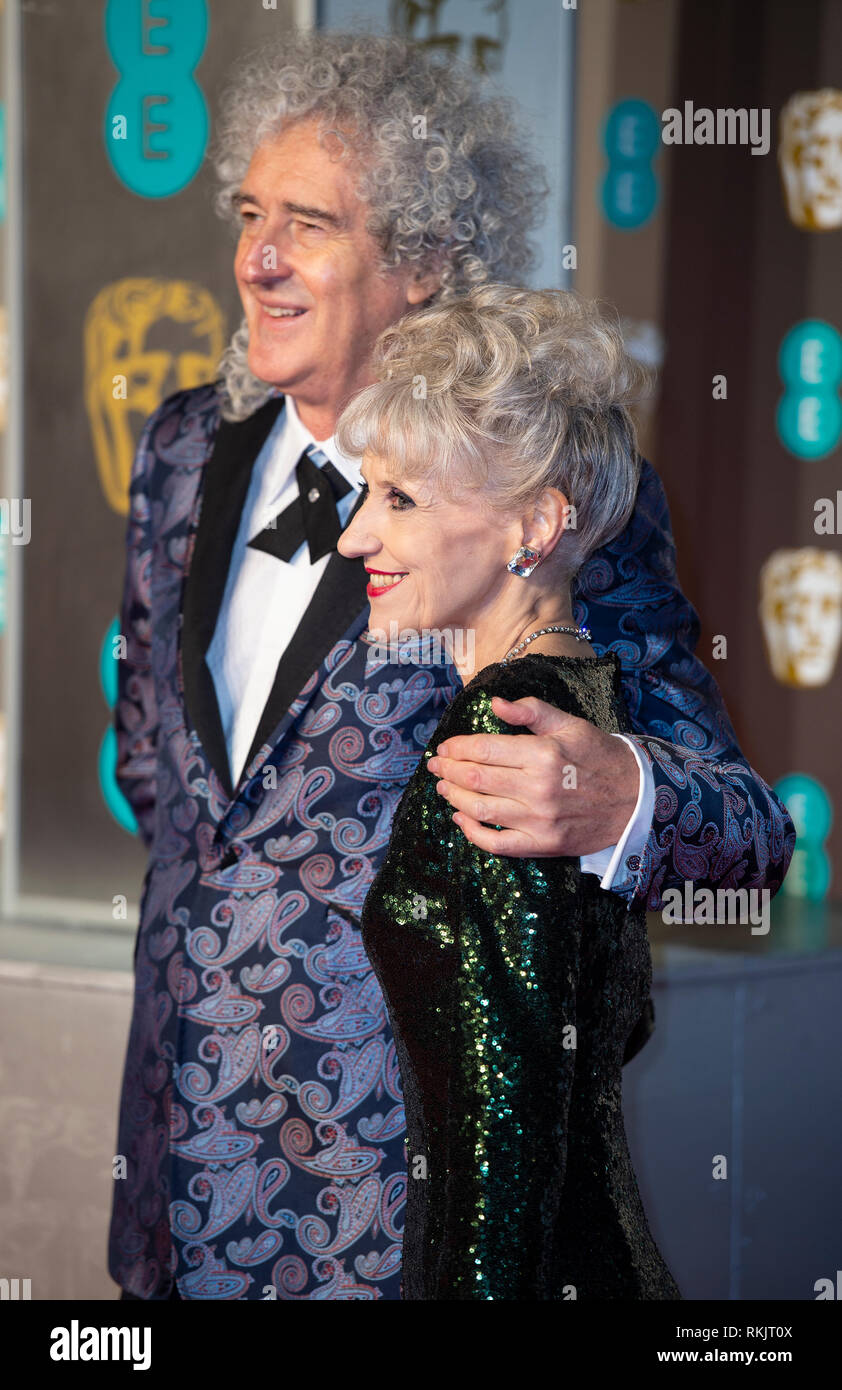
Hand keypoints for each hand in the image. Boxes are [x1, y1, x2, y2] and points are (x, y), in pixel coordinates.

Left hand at [425, 695, 639, 856]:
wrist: (636, 799)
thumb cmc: (600, 756)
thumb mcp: (570, 724)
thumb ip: (531, 710)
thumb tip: (495, 703)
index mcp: (543, 753)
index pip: (484, 749)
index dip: (457, 748)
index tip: (445, 747)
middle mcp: (537, 788)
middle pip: (475, 779)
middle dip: (447, 771)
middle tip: (434, 766)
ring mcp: (539, 820)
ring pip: (480, 809)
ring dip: (453, 798)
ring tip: (442, 788)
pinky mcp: (542, 845)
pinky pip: (497, 844)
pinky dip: (472, 833)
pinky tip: (460, 819)